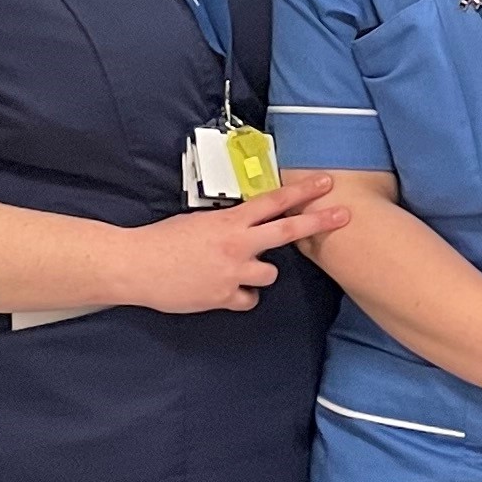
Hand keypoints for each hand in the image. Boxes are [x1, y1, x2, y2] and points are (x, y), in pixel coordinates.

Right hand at [105, 176, 347, 313]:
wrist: (137, 266)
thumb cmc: (162, 239)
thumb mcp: (198, 221)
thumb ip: (227, 225)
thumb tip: (243, 228)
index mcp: (229, 221)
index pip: (273, 201)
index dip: (302, 191)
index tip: (326, 183)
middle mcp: (237, 245)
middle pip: (288, 232)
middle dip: (318, 222)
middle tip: (344, 215)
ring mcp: (233, 273)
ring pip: (271, 273)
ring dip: (261, 271)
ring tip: (238, 269)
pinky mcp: (224, 297)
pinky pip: (249, 299)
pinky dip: (241, 295)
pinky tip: (225, 290)